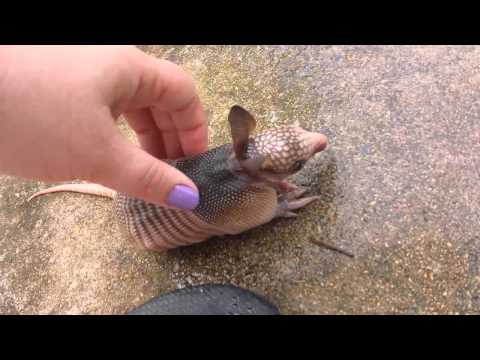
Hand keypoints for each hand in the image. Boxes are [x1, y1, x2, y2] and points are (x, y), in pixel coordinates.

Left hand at [0, 45, 207, 208]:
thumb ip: (149, 178)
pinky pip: (102, 110)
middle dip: (169, 139)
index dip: (195, 129)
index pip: (183, 92)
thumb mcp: (97, 154)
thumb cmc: (31, 116)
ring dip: (142, 140)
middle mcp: (109, 63)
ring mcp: (81, 73)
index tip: (193, 166)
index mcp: (128, 66)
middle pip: (158, 99)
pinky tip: (108, 158)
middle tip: (169, 177)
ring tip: (141, 174)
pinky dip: (114, 136)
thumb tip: (189, 198)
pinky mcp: (57, 87)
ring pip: (128, 106)